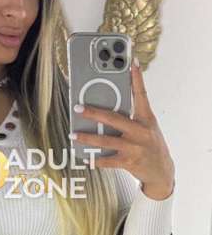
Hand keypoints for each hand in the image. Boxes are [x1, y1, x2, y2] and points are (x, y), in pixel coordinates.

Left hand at [70, 58, 174, 196]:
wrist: (161, 171)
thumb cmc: (151, 145)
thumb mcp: (147, 127)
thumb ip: (132, 116)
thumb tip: (108, 107)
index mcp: (146, 119)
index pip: (142, 95)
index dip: (137, 78)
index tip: (132, 63)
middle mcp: (140, 131)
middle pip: (114, 118)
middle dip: (94, 112)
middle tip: (78, 108)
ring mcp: (135, 147)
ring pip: (106, 140)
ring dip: (88, 138)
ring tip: (74, 134)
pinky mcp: (129, 162)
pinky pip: (108, 160)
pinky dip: (96, 160)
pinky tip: (87, 159)